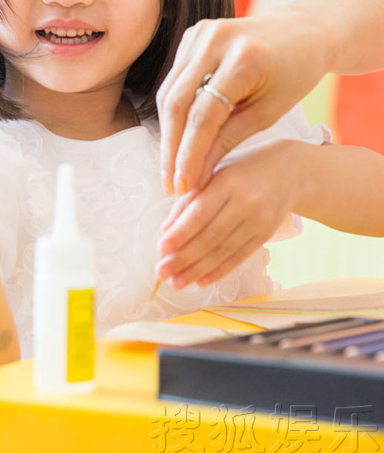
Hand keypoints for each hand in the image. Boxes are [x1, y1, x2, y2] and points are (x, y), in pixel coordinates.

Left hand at [156, 139, 300, 287]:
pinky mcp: (266, 234)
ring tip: (177, 282)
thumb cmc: (243, 170)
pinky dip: (220, 271)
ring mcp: (259, 220)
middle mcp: (246, 202)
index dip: (180, 232)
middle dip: (184, 258)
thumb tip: (166, 230)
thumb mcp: (216, 173)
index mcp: (228, 181)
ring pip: (224, 250)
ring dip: (197, 270)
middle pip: (210, 236)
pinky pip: (240, 257)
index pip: (200, 212)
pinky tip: (202, 281)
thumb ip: (190, 199)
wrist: (290, 170)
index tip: (161, 248)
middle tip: (162, 272)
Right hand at [157, 12, 324, 194]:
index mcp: (244, 59)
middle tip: (170, 184)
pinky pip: (173, 80)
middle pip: (178, 103)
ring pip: (168, 93)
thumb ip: (228, 140)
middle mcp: (216, 40)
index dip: (189, 155)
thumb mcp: (268, 112)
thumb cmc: (293, 75)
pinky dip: (173, 112)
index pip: (204, 116)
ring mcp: (200, 33)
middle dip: (171, 149)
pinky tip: (177, 139)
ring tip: (170, 169)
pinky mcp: (192, 34)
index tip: (184, 186)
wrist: (302, 31)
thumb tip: (195, 175)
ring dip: (167, 134)